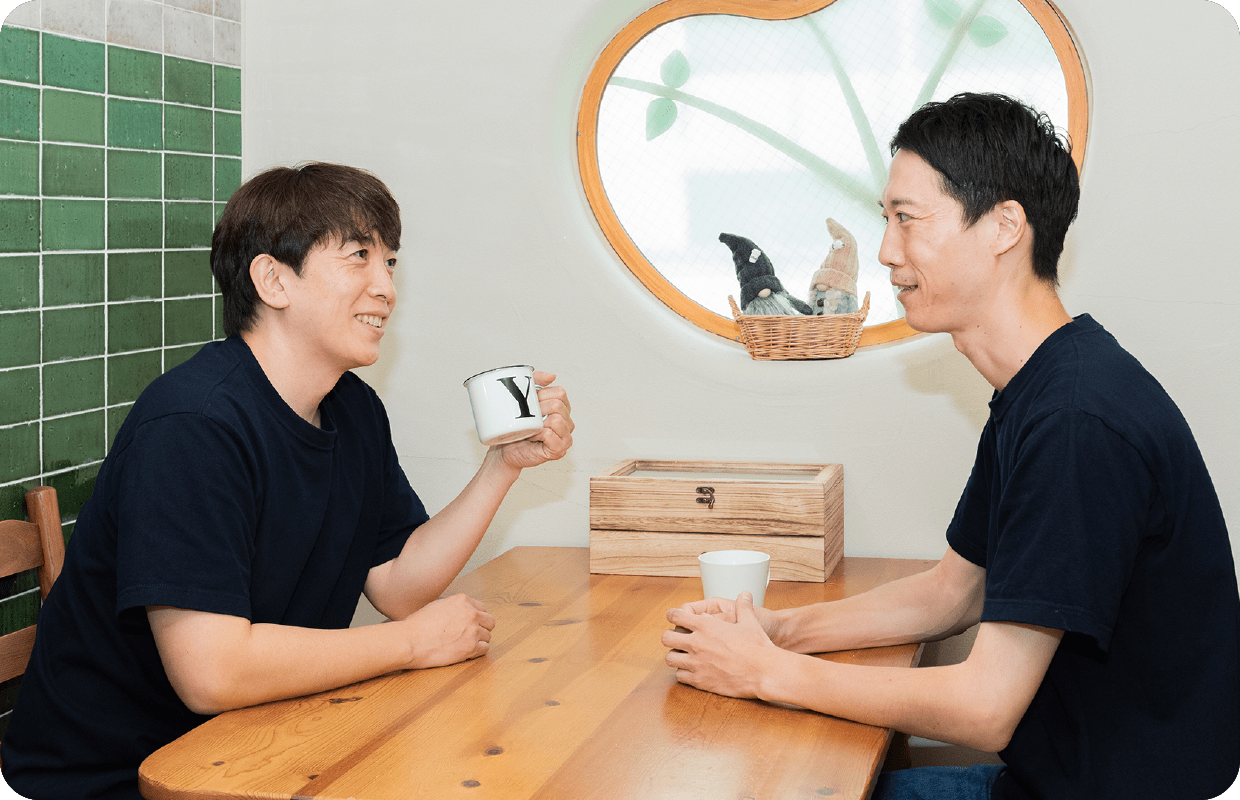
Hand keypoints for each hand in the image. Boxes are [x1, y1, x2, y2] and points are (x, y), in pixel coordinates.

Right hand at [397, 593, 494, 668]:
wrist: (410, 641)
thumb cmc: (417, 625)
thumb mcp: (437, 605)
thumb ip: (453, 607)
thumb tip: (460, 612)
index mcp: (462, 600)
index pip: (482, 608)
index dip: (477, 618)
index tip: (471, 624)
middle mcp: (471, 613)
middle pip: (489, 622)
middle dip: (482, 629)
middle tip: (470, 636)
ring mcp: (473, 630)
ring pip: (488, 636)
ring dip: (479, 641)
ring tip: (464, 645)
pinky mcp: (471, 647)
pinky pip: (484, 649)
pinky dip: (477, 652)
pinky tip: (465, 652)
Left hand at [493, 371, 573, 470]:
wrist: (505, 450)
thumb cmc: (516, 428)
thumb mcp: (524, 399)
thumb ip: (537, 381)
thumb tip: (552, 376)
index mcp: (562, 409)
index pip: (560, 393)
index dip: (543, 395)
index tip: (531, 402)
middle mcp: (566, 423)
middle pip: (558, 405)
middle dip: (539, 409)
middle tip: (527, 417)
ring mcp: (565, 437)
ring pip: (557, 419)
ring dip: (538, 423)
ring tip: (530, 428)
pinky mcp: (558, 450)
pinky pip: (550, 434)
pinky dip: (538, 434)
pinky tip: (531, 437)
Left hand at [662, 591, 780, 697]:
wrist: (763, 672)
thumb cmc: (757, 647)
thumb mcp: (750, 621)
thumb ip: (743, 607)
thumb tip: (745, 594)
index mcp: (706, 626)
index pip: (676, 616)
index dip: (673, 615)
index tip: (676, 618)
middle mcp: (697, 644)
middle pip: (666, 638)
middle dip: (670, 637)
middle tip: (678, 639)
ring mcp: (696, 663)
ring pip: (670, 659)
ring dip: (675, 656)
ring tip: (684, 655)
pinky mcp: (700, 681)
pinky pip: (680, 676)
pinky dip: (683, 673)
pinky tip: (692, 670)